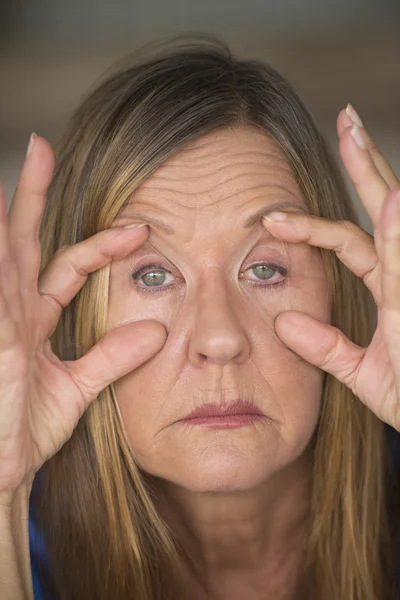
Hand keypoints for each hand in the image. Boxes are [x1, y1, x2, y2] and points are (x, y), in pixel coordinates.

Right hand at [0, 135, 166, 504]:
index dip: (100, 245)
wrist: (1, 471)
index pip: (68, 267)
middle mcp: (13, 311)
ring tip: (18, 165)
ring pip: (2, 255)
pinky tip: (0, 228)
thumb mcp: (79, 385)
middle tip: (40, 148)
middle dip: (32, 196)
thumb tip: (158, 330)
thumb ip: (114, 356)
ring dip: (5, 214)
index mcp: (35, 319)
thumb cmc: (26, 428)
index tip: (139, 228)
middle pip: (24, 241)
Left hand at [262, 105, 399, 430]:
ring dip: (378, 179)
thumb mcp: (363, 374)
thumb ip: (325, 347)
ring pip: (398, 223)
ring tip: (354, 134)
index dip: (311, 227)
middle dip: (364, 166)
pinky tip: (393, 199)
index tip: (269, 216)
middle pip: (383, 211)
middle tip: (343, 119)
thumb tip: (282, 323)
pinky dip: (399, 232)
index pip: (350, 242)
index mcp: (390, 289)